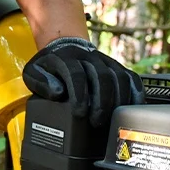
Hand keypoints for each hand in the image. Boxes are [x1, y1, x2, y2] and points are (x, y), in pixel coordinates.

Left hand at [22, 36, 144, 127]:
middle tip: (97, 122)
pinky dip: (136, 93)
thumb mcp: (33, 73)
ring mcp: (105, 61)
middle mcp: (88, 57)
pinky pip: (131, 78)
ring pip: (118, 77)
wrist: (64, 47)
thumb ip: (40, 83)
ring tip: (113, 120)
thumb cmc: (48, 68)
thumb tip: (57, 93)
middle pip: (101, 76)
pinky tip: (134, 108)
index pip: (76, 73)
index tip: (80, 113)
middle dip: (101, 101)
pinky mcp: (117, 68)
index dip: (79, 93)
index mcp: (66, 58)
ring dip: (118, 100)